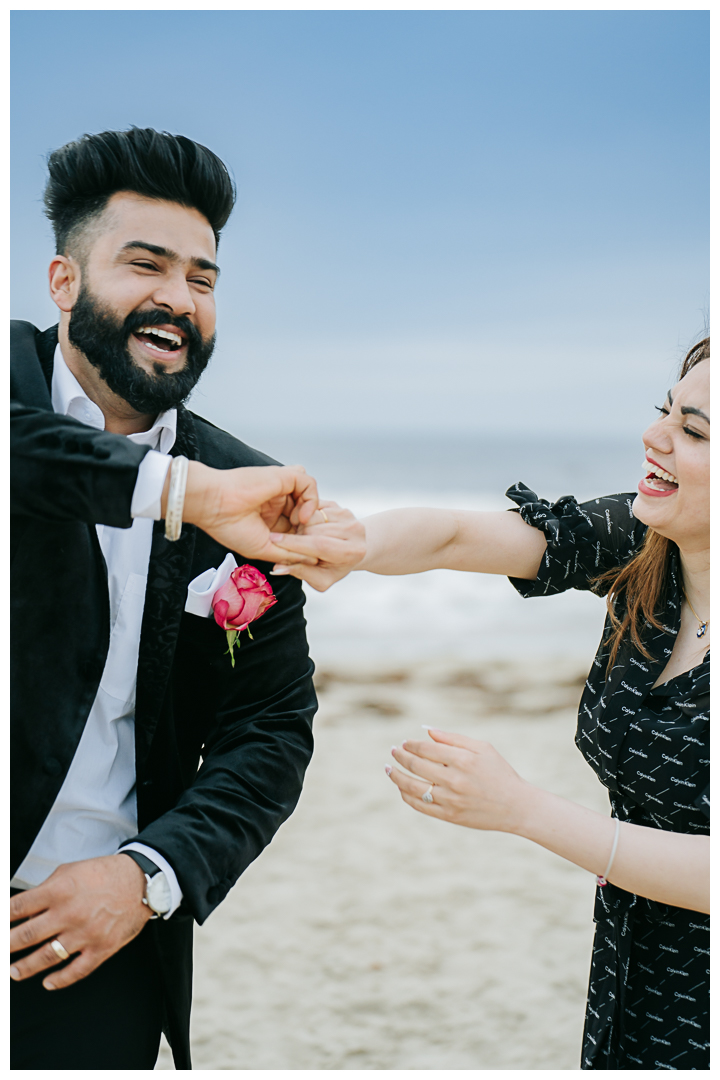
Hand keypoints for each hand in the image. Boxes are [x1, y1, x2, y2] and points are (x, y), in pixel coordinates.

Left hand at [9, 854, 150, 989]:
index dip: (2, 918)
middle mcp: (68, 913)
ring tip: (12, 972)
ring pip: (47, 957)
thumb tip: (26, 909)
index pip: (18, 908)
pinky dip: (59, 980)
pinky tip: (47, 983)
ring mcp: (84, 933)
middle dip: (6, 946)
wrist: (140, 881)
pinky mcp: (101, 948)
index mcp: (59, 890)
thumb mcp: (70, 870)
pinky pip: (75, 971)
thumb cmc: (103, 873)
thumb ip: (47, 888)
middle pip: (26, 935)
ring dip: (25, 968)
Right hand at [177, 462, 320, 564]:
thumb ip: (289, 554)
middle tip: (310, 540)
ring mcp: (281, 489)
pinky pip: (309, 484)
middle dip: (312, 528)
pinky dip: (311, 500)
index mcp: (271, 518)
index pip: (298, 527)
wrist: (214, 506)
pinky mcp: (284, 477)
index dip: (305, 538)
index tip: (305, 551)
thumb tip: (313, 560)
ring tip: (301, 527)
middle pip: (308, 512)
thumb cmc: (229, 526)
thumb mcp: (264, 549)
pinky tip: (302, 516)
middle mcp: (278, 502)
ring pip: (310, 498)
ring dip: (312, 515)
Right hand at [268, 501, 366, 589]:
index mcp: (352, 551)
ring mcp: (347, 515)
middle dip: (295, 535)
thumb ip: (301, 573)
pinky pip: (312, 507)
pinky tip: (307, 528)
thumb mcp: (321, 579)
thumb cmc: (335, 567)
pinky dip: (304, 517)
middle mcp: (354, 530)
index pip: (319, 545)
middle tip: (289, 543)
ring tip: (301, 537)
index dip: (294, 544)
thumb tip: (278, 569)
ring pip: (311, 516)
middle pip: (313, 529)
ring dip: (299, 526)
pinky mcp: (338, 505)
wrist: (350, 551)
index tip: (273, 541)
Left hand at [387, 729, 532, 833]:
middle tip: (393, 751)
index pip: (426, 749)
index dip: (411, 745)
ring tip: (389, 769)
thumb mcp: (483, 748)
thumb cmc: (499, 773)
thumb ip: (454, 738)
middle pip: (416, 766)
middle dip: (401, 757)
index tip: (405, 743)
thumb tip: (428, 731)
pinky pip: (420, 806)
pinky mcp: (450, 816)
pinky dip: (406, 796)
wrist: (516, 806)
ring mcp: (451, 800)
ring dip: (396, 776)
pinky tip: (401, 788)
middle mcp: (455, 780)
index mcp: (463, 759)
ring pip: (413, 787)